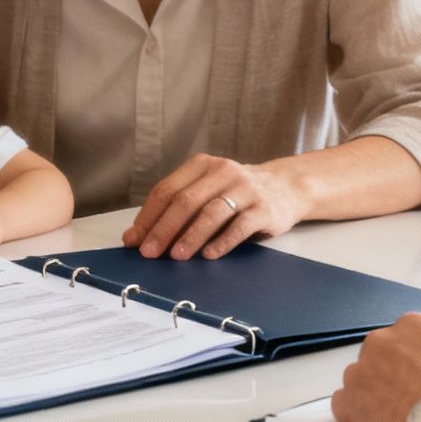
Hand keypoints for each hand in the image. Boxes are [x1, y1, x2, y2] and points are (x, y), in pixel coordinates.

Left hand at [121, 154, 304, 259]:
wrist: (286, 188)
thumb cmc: (236, 194)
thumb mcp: (207, 192)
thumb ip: (176, 210)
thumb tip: (137, 237)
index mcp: (202, 165)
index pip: (167, 190)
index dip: (148, 217)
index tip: (134, 240)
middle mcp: (223, 172)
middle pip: (186, 200)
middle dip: (164, 228)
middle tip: (150, 253)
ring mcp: (245, 189)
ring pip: (212, 212)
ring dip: (191, 236)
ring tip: (176, 256)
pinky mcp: (264, 208)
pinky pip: (240, 226)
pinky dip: (222, 241)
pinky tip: (209, 255)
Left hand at [330, 315, 420, 421]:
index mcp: (413, 326)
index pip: (405, 339)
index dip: (414, 361)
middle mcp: (382, 341)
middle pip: (378, 356)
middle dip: (390, 375)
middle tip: (410, 397)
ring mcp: (362, 370)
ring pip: (359, 379)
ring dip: (372, 394)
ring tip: (395, 416)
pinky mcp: (351, 400)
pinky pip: (344, 405)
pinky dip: (356, 416)